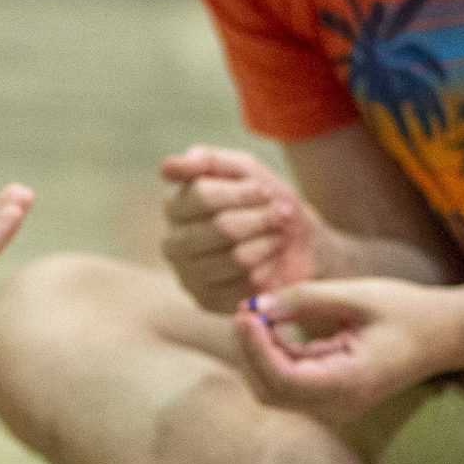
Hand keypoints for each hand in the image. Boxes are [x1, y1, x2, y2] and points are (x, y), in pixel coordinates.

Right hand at [159, 145, 315, 311]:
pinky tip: (272, 261)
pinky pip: (248, 284)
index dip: (242, 192)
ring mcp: (190, 276)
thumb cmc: (265, 203)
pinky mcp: (211, 302)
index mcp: (176, 207)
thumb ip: (208, 160)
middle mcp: (174, 243)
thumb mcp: (244, 170)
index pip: (203, 195)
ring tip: (278, 236)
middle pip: (222, 228)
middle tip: (281, 214)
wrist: (297, 245)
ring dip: (269, 241)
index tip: (265, 190)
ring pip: (238, 257)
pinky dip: (269, 268)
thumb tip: (166, 167)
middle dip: (260, 218)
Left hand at [230, 279, 463, 426]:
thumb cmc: (407, 310)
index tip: (244, 311)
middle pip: (270, 390)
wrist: (445, 334)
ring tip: (259, 312)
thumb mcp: (357, 295)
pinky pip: (289, 382)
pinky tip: (275, 324)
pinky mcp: (331, 395)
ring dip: (258, 353)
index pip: (283, 379)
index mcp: (349, 383)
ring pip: (274, 390)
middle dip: (250, 351)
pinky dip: (273, 355)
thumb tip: (256, 305)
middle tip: (246, 308)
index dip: (255, 346)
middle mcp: (338, 404)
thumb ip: (305, 299)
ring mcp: (334, 405)